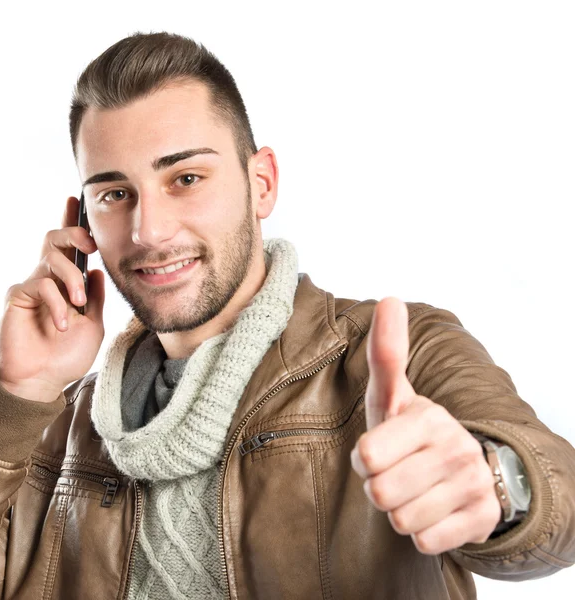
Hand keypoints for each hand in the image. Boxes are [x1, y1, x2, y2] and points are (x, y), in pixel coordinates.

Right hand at [0, 195, 104, 402]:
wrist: (42, 380)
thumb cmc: (67, 354)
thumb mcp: (93, 323)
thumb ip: (95, 297)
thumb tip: (99, 271)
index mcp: (67, 282)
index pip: (69, 246)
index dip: (71, 221)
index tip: (76, 198)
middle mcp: (47, 277)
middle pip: (56, 238)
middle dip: (75, 233)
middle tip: (91, 245)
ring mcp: (31, 284)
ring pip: (52, 257)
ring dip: (72, 279)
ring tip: (78, 305)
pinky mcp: (17, 295)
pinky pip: (41, 285)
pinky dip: (58, 304)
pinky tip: (62, 324)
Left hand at [350, 297, 501, 554]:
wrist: (464, 467)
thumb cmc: (409, 431)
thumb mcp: (392, 394)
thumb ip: (386, 352)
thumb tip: (390, 297)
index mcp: (426, 414)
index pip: (366, 457)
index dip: (364, 460)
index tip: (381, 449)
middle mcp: (455, 446)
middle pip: (380, 493)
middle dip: (380, 487)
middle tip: (397, 472)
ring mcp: (472, 483)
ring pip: (401, 520)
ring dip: (400, 510)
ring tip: (415, 489)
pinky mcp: (481, 519)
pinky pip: (425, 542)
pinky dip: (422, 532)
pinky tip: (434, 509)